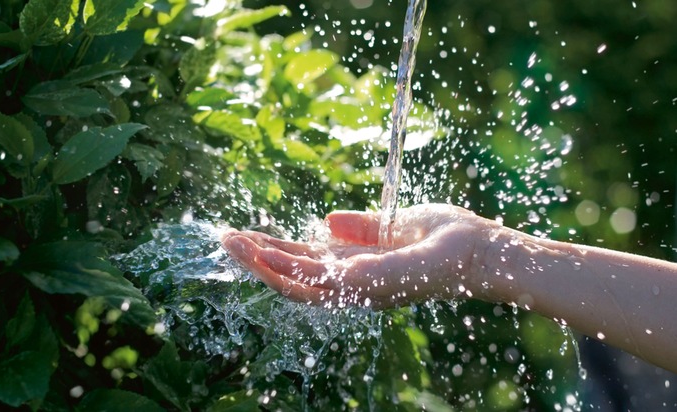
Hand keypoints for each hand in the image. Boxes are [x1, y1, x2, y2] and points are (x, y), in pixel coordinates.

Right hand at [221, 204, 492, 307]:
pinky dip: (288, 268)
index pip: (306, 262)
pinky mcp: (373, 281)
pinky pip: (323, 279)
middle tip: (224, 238)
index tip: (247, 233)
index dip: (275, 250)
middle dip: (258, 259)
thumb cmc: (449, 240)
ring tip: (231, 244)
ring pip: (299, 282)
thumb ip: (361, 229)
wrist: (486, 251)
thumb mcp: (395, 227)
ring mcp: (362, 285)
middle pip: (295, 275)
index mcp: (357, 266)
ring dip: (262, 264)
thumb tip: (325, 220)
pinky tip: (263, 253)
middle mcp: (355, 282)